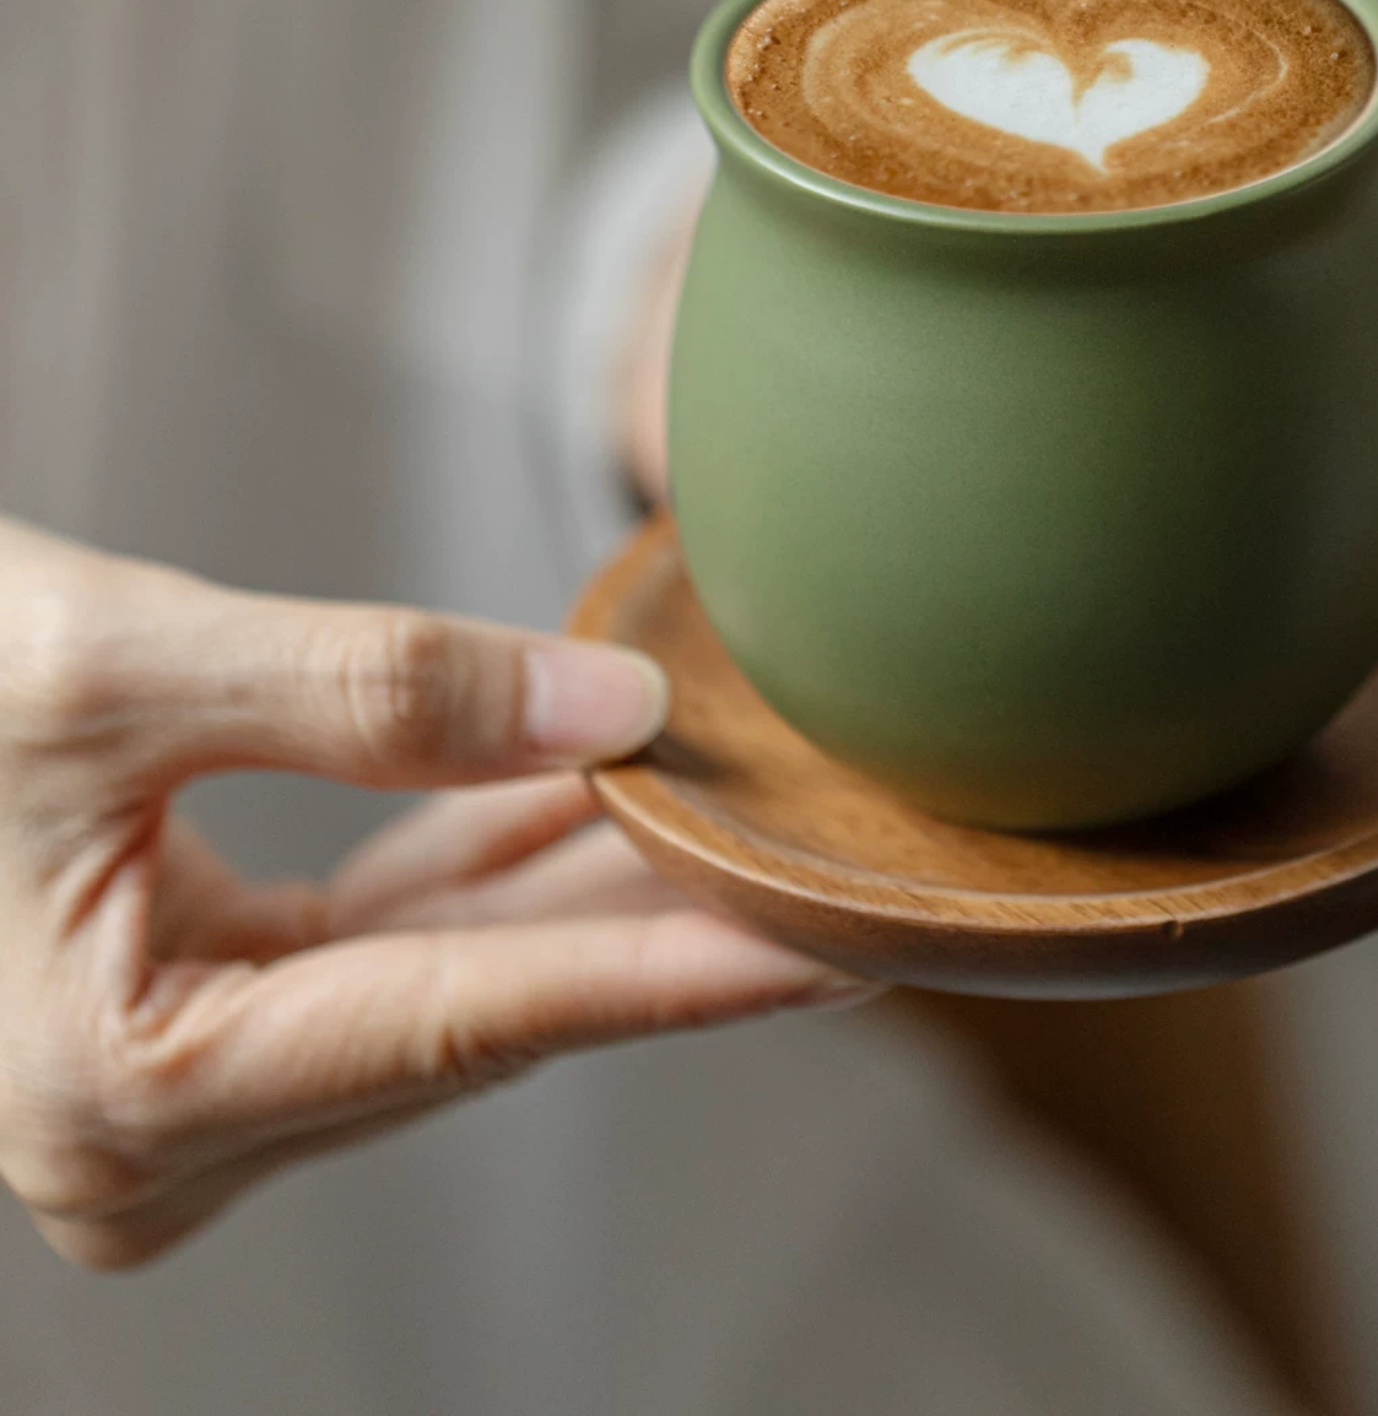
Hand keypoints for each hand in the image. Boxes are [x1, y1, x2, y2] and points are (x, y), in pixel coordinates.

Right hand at [0, 518, 861, 1269]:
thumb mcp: (117, 671)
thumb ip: (375, 690)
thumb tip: (610, 712)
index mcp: (129, 1091)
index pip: (474, 1018)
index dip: (672, 975)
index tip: (833, 944)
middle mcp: (167, 1130)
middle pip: (481, 1002)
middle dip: (658, 923)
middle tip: (836, 866)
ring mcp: (192, 1084)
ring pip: (451, 967)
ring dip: (589, 881)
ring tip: (751, 811)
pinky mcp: (208, 1017)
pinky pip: (392, 931)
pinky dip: (494, 854)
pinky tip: (604, 787)